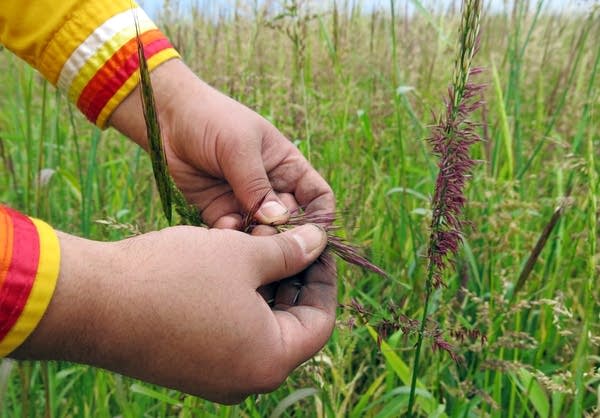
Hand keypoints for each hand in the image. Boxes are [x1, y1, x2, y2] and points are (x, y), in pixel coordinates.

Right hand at [11, 224, 335, 403]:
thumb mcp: (242, 255)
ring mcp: (215, 377)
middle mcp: (246, 380)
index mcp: (270, 360)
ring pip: (258, 329)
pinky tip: (229, 267)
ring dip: (264, 289)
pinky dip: (238, 303)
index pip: (320, 322)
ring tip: (258, 246)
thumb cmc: (176, 276)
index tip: (317, 247)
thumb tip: (317, 241)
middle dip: (293, 281)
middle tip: (289, 242)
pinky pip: (230, 335)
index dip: (323, 280)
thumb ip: (289, 252)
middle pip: (290, 327)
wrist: (94, 303)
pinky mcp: (189, 368)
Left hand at [110, 59, 334, 228]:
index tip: (313, 235)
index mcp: (286, 166)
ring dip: (257, 239)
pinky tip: (223, 228)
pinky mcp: (218, 211)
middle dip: (285, 234)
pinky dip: (231, 236)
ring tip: (247, 235)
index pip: (317, 197)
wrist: (166, 118)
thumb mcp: (239, 147)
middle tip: (271, 237)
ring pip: (262, 232)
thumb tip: (279, 222)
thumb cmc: (211, 120)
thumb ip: (257, 186)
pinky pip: (232, 233)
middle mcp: (270, 187)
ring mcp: (244, 201)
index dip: (320, 217)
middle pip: (291, 222)